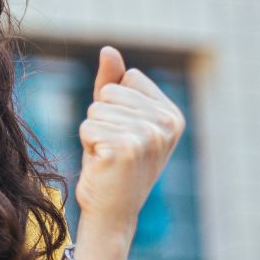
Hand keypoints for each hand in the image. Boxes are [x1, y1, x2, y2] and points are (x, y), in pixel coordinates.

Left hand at [74, 46, 186, 229]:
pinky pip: (87, 125)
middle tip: (112, 147)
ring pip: (96, 109)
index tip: (123, 132)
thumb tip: (108, 49)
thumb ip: (113, 83)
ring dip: (93, 132)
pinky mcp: (126, 147)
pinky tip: (102, 163)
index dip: (114, 103)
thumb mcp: (116, 118)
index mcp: (173, 114)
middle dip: (101, 118)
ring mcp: (149, 135)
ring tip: (107, 156)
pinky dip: (87, 144)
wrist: (111, 210)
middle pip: (110, 91)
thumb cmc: (111, 163)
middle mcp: (167, 123)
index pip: (129, 78)